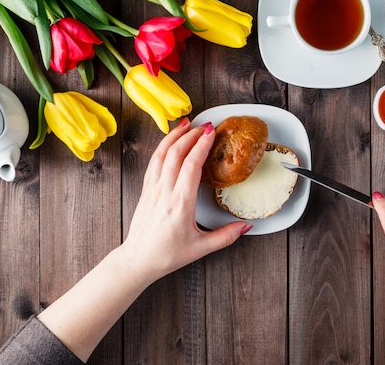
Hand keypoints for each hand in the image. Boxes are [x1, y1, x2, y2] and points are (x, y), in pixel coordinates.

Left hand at [117, 118, 251, 282]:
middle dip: (191, 135)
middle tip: (205, 125)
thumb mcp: (201, 248)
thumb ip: (226, 236)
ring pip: (161, 154)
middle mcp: (164, 192)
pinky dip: (162, 147)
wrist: (138, 260)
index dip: (201, 146)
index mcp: (180, 203)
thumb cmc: (167, 255)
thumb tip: (246, 226)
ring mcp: (153, 189)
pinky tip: (169, 141)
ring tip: (185, 123)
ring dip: (174, 136)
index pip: (191, 166)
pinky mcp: (146, 191)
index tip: (211, 132)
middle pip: (175, 154)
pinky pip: (153, 162)